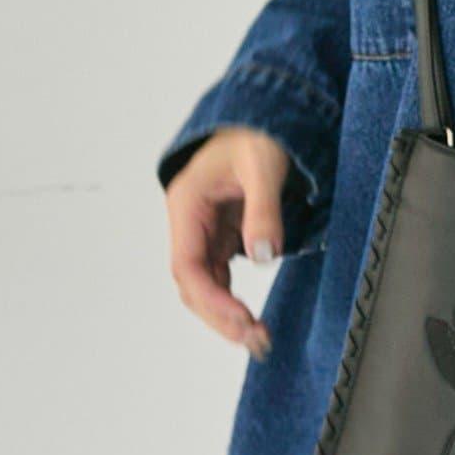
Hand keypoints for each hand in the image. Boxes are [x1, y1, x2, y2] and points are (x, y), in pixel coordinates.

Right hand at [164, 126, 290, 358]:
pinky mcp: (224, 235)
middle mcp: (190, 222)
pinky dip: (233, 300)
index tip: (240, 319)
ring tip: (257, 339)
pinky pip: (221, 275)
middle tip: (255, 340)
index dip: (211, 298)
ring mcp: (206, 231)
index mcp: (187, 204)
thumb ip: (263, 209)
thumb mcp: (264, 165)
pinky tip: (251, 320)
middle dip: (220, 315)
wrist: (267, 114)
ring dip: (226, 314)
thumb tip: (263, 254)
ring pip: (206, 285)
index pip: (188, 265)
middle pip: (193, 283)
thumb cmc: (259, 133)